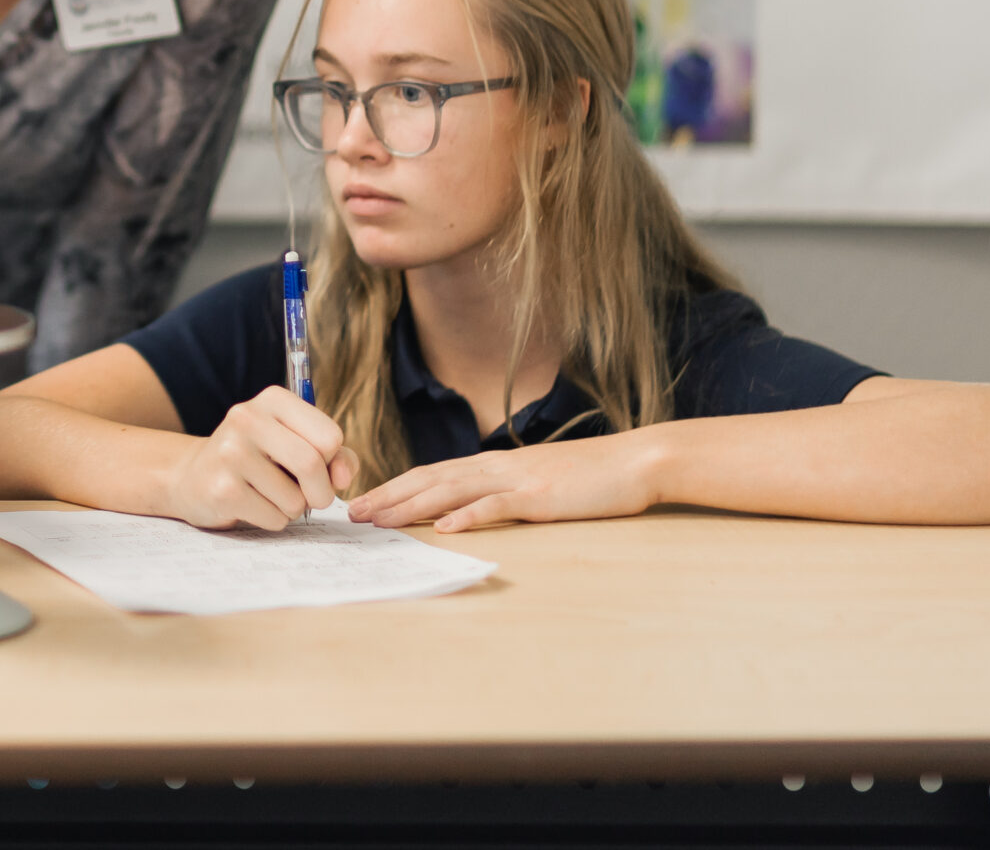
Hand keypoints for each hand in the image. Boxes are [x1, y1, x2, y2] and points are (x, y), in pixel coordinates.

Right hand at [161, 387, 359, 531]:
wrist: (194, 477)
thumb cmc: (258, 460)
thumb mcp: (296, 443)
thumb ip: (335, 455)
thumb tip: (343, 478)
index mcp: (272, 399)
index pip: (329, 435)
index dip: (332, 460)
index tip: (318, 466)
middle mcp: (246, 418)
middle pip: (312, 464)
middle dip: (321, 492)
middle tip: (311, 497)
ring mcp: (230, 453)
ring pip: (295, 499)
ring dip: (293, 508)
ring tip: (270, 495)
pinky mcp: (222, 489)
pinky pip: (275, 518)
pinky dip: (274, 520)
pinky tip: (252, 505)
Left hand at [348, 432, 662, 532]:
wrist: (636, 461)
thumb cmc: (589, 476)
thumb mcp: (536, 480)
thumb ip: (503, 490)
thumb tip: (470, 507)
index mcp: (493, 464)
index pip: (432, 474)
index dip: (395, 487)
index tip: (364, 502)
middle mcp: (496, 466)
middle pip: (430, 479)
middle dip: (388, 496)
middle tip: (353, 513)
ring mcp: (517, 479)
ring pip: (452, 490)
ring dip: (412, 505)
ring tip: (382, 519)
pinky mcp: (540, 495)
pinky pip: (498, 506)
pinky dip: (469, 516)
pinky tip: (445, 528)